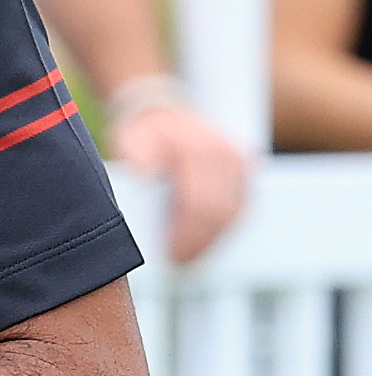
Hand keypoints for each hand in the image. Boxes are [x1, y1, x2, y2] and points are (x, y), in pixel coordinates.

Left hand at [111, 95, 246, 262]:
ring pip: (235, 213)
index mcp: (200, 149)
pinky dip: (222, 227)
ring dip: (213, 239)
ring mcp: (241, 162)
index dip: (188, 236)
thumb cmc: (142, 132)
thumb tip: (144, 173)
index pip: (201, 205)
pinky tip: (202, 241)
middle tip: (180, 264)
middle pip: (221, 214)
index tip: (172, 257)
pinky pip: (239, 207)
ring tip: (188, 256)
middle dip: (201, 243)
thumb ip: (135, 153)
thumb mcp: (129, 138)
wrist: (161, 111)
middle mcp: (227, 154)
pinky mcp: (246, 170)